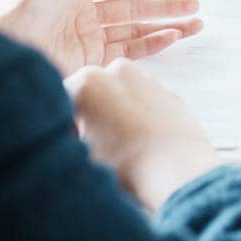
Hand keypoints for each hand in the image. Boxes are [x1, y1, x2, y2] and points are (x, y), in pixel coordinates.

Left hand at [0, 0, 202, 76]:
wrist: (13, 44)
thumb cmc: (30, 2)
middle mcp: (85, 15)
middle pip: (133, 10)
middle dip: (165, 9)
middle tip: (194, 6)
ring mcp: (90, 40)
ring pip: (137, 32)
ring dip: (166, 27)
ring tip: (195, 24)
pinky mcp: (93, 62)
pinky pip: (129, 51)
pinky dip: (153, 44)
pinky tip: (173, 37)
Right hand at [66, 58, 220, 211]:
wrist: (178, 170)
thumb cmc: (128, 165)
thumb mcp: (82, 154)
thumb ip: (70, 137)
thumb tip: (71, 135)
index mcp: (87, 83)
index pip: (63, 99)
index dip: (65, 124)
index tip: (74, 142)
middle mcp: (116, 71)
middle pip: (92, 90)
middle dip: (91, 113)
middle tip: (98, 144)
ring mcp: (146, 78)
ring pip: (120, 92)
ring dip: (117, 111)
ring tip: (124, 144)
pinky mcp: (167, 90)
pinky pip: (145, 100)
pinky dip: (140, 114)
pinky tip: (143, 140)